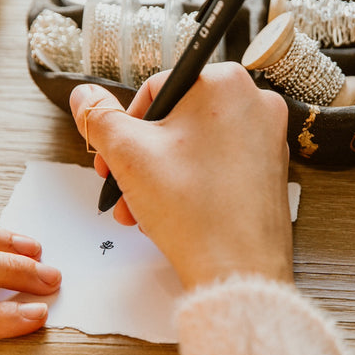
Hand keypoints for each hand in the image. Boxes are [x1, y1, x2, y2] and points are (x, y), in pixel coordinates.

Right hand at [70, 63, 292, 289]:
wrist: (238, 271)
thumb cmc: (193, 209)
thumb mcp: (128, 154)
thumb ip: (99, 117)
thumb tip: (84, 97)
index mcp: (225, 83)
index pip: (156, 88)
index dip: (126, 124)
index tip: (113, 154)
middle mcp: (255, 102)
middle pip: (176, 119)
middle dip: (140, 156)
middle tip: (121, 182)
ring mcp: (268, 137)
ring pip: (195, 146)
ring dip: (159, 174)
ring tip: (140, 207)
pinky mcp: (270, 169)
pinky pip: (218, 165)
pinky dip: (190, 183)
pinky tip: (168, 212)